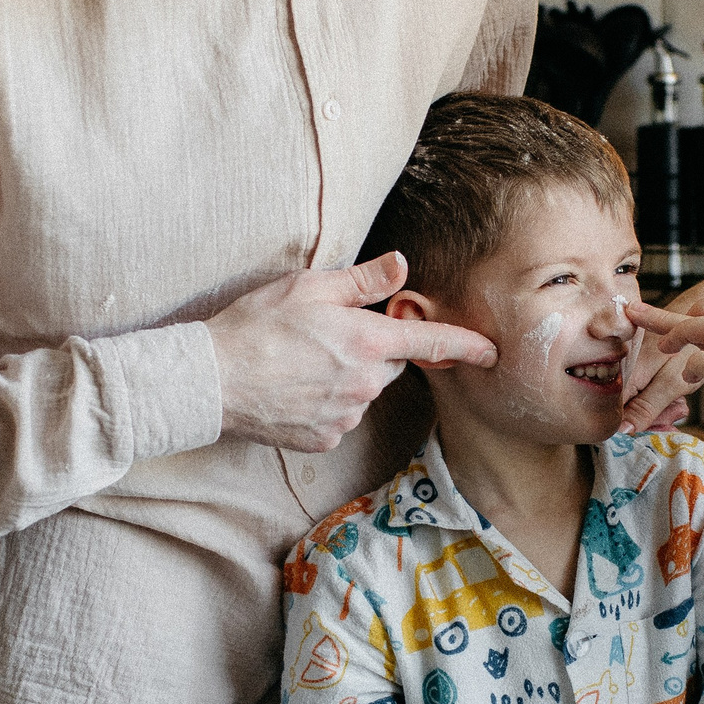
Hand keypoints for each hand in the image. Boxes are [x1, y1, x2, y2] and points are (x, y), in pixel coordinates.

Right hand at [206, 252, 496, 452]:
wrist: (211, 381)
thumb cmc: (256, 326)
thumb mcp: (309, 287)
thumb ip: (362, 281)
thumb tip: (402, 265)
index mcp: (367, 341)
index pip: (430, 341)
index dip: (466, 345)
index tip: (491, 351)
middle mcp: (364, 383)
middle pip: (390, 364)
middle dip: (372, 350)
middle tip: (328, 337)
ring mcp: (346, 414)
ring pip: (364, 391)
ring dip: (347, 377)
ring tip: (302, 363)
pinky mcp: (325, 437)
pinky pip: (341, 416)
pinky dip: (326, 402)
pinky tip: (295, 389)